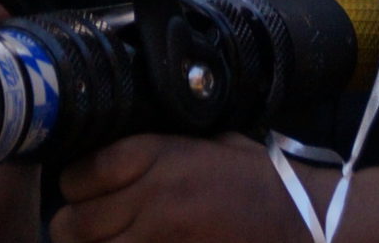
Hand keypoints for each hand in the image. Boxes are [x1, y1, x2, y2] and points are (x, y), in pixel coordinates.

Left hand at [54, 134, 316, 242]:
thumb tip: (110, 153)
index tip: (84, 190)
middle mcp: (151, 197)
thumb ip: (159, 147)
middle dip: (75, 227)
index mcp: (157, 155)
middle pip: (74, 222)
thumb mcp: (207, 143)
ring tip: (109, 239)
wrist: (304, 224)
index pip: (79, 174)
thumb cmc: (258, 181)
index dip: (76, 186)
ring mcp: (159, 239)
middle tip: (89, 227)